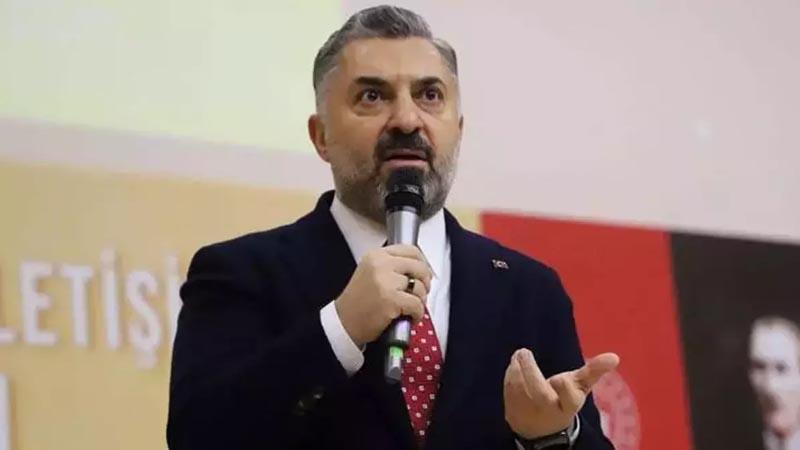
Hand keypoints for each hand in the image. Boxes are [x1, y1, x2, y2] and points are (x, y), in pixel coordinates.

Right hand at [335, 244, 432, 346]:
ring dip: (420, 300)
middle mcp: (381, 264)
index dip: (422, 264)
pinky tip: (410, 318)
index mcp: (377, 255)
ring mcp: (386, 281)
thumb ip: (393, 266)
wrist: (343, 322)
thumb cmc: (358, 301)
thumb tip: (422, 270)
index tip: (423, 275)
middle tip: (421, 293)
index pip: (411, 250)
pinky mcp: (391, 299)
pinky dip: (417, 314)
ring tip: (411, 308)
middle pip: (419, 267)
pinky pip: (417, 304)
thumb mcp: (371, 272)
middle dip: (425, 282)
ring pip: (419, 287)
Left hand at [504, 348, 619, 438]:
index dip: (566, 389)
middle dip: (530, 371)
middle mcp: (549, 410)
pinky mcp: (512, 413)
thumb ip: (593, 372)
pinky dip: (509, 376)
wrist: (541, 429)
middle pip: (539, 392)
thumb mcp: (579, 388)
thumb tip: (614, 356)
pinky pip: (508, 391)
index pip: (570, 399)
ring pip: (519, 389)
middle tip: (524, 351)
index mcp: (568, 405)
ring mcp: (529, 413)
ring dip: (516, 369)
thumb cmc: (562, 400)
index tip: (561, 378)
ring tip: (520, 355)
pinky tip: (513, 365)